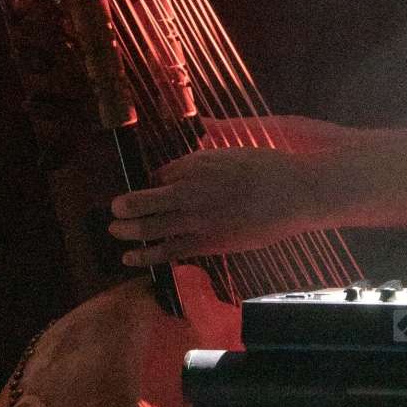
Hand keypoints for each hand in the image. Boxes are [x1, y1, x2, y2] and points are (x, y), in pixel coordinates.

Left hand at [109, 144, 336, 265]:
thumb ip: (207, 153)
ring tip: (114, 232)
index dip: (151, 184)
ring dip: (128, 231)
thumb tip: (192, 147)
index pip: (159, 175)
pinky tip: (131, 258)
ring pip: (150, 227)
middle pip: (143, 201)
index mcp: (195, 163)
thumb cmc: (268, 167)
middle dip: (124, 207)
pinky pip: (169, 251)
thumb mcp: (232, 151)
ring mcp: (197, 219)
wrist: (295, 192)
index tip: (149, 189)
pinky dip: (147, 255)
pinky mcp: (208, 243)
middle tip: (112, 210)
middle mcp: (189, 190)